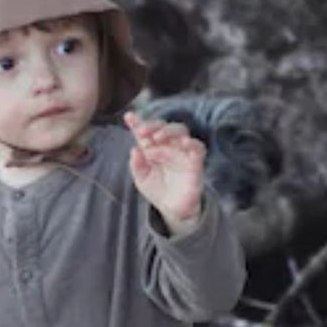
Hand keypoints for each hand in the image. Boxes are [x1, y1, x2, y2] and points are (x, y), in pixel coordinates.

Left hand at [125, 111, 204, 230]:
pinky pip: (198, 147)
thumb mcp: (142, 178)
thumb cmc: (158, 190)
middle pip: (164, 126)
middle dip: (153, 126)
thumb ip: (136, 165)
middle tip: (142, 132)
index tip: (129, 117)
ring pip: (181, 131)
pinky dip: (191, 143)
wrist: (173, 210)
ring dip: (168, 131)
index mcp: (153, 147)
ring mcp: (183, 152)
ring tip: (156, 139)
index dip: (137, 123)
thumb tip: (135, 149)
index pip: (145, 132)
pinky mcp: (196, 162)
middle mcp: (168, 146)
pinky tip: (182, 143)